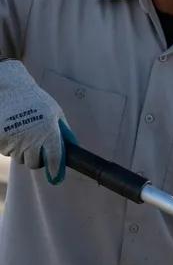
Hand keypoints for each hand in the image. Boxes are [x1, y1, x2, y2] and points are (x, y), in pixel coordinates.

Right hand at [0, 62, 75, 183]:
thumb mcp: (55, 113)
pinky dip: (8, 145)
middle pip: (33, 163)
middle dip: (36, 160)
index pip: (54, 159)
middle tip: (36, 150)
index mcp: (49, 132)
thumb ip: (64, 131)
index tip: (55, 176)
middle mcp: (32, 138)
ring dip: (21, 151)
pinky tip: (11, 131)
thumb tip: (73, 147)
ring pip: (18, 157)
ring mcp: (14, 139)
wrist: (10, 88)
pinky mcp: (0, 137)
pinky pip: (5, 150)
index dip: (55, 170)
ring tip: (23, 135)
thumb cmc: (36, 99)